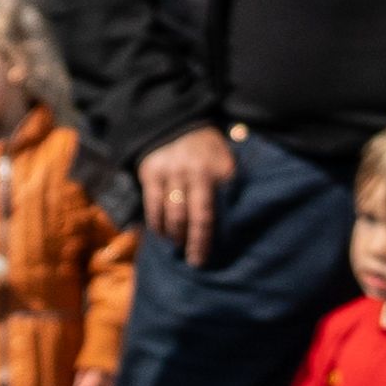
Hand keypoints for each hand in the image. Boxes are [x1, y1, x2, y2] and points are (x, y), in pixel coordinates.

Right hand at [138, 126, 238, 256]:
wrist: (178, 123)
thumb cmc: (208, 151)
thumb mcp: (226, 163)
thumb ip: (230, 187)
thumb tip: (234, 222)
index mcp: (214, 171)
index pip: (209, 213)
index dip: (205, 239)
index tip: (203, 259)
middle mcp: (191, 171)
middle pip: (189, 217)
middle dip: (191, 243)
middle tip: (193, 262)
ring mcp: (169, 172)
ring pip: (170, 213)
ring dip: (173, 235)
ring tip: (178, 245)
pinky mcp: (150, 172)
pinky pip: (151, 205)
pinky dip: (156, 223)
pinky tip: (161, 234)